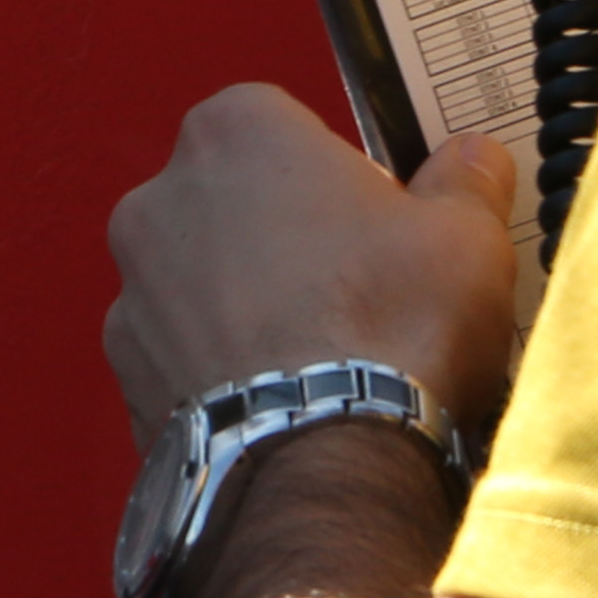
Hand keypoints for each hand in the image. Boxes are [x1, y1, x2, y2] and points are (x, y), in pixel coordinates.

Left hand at [107, 85, 524, 428]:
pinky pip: (184, 357)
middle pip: (240, 204)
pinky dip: (224, 375)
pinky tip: (283, 407)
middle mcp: (163, 196)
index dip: (344, 179)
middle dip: (290, 241)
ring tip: (324, 365)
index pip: (291, 128)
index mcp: (236, 130)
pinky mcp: (127, 374)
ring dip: (250, 310)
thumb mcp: (466, 237)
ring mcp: (134, 289)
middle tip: (360, 298)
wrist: (321, 468)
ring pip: (206, 283)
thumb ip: (464, 181)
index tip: (385, 227)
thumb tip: (470, 158)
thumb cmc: (388, 330)